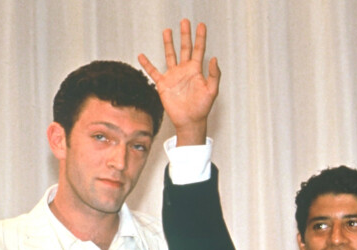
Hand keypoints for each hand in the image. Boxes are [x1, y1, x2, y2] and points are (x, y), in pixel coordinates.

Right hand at [138, 19, 220, 144]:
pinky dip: (147, 64)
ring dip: (168, 44)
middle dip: (185, 35)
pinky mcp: (163, 84)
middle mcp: (184, 71)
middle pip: (184, 48)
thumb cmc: (202, 109)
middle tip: (185, 22)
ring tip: (167, 31)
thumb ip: (213, 75)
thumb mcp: (212, 92)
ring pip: (170, 55)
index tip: (201, 25)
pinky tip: (142, 56)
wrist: (190, 121)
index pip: (199, 50)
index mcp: (196, 71)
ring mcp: (173, 76)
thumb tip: (214, 59)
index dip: (200, 37)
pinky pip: (153, 72)